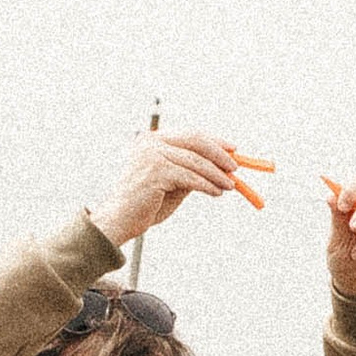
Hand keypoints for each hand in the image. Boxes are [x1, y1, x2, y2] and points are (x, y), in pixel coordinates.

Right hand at [94, 131, 271, 251]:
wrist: (120, 221)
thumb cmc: (146, 205)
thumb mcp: (173, 183)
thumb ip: (191, 172)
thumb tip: (222, 168)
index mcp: (153, 140)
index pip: (191, 135)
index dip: (215, 141)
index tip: (233, 149)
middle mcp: (151, 143)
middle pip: (196, 141)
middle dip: (219, 154)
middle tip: (236, 167)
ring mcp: (152, 155)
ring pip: (196, 161)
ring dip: (217, 174)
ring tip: (230, 185)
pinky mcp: (156, 171)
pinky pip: (190, 177)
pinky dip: (207, 185)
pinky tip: (217, 193)